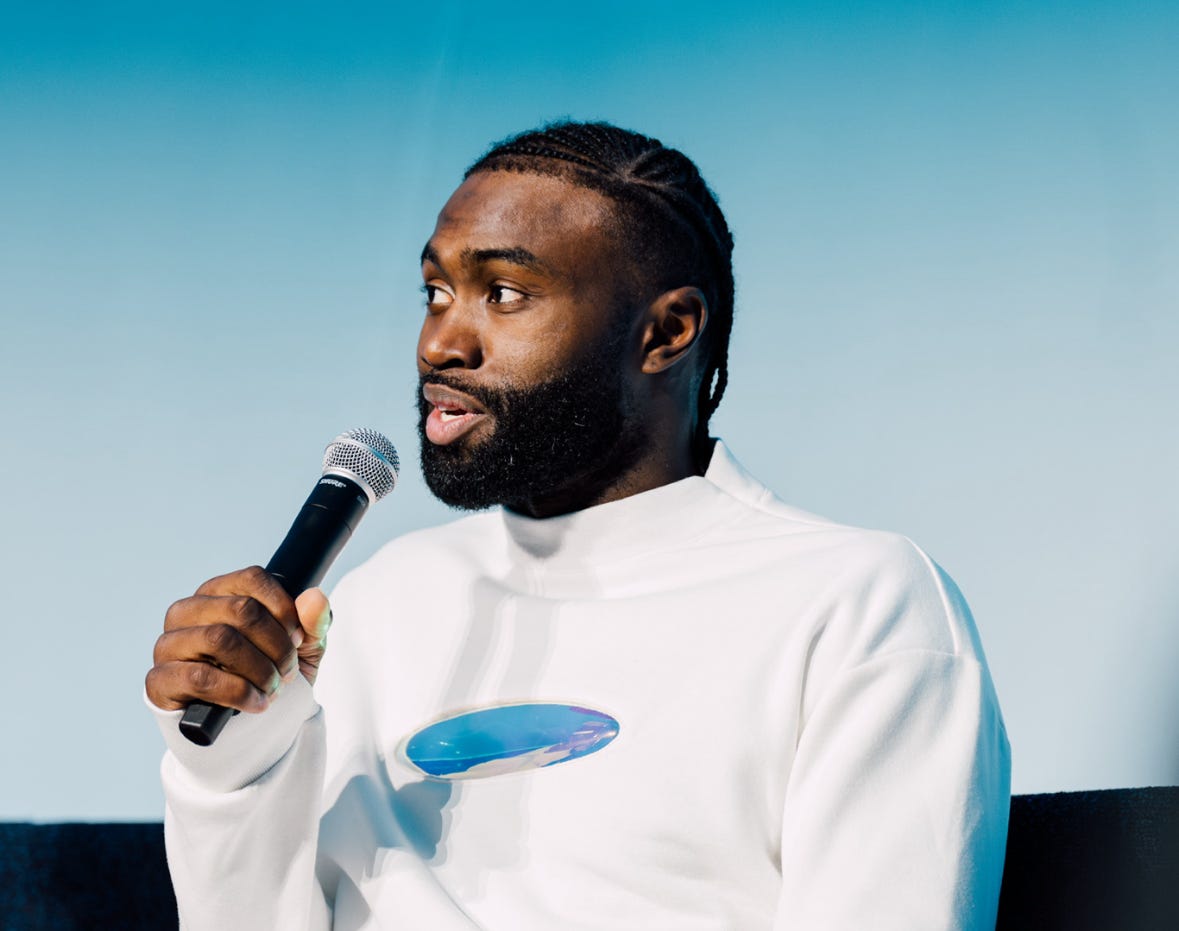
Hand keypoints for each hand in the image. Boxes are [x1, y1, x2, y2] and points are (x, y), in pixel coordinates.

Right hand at [146, 566, 332, 712]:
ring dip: (259, 669)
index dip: (284, 609)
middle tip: (287, 670)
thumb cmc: (269, 673)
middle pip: (242, 609)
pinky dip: (238, 692)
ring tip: (272, 688)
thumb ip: (314, 622)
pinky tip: (255, 702)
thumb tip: (315, 597)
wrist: (246, 727)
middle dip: (276, 645)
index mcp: (219, 592)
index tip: (298, 638)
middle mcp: (187, 611)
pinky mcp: (160, 680)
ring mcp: (169, 644)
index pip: (253, 579)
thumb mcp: (302, 649)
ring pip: (220, 639)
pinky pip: (199, 677)